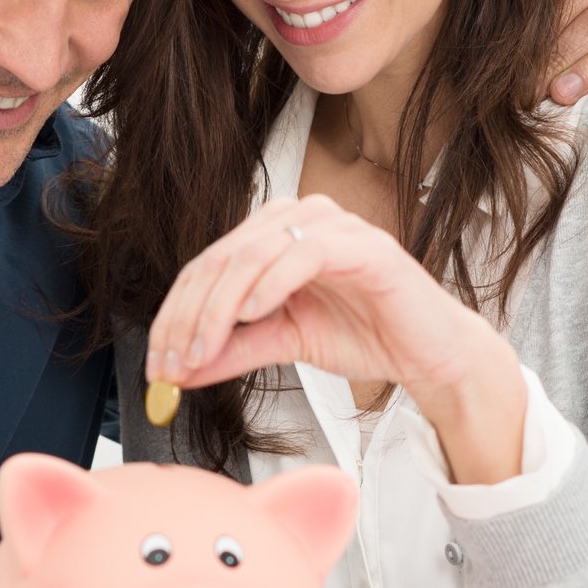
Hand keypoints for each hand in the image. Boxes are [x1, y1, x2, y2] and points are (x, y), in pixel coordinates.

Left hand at [145, 194, 524, 483]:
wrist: (429, 354)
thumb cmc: (365, 335)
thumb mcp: (283, 343)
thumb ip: (233, 348)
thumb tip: (178, 370)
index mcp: (276, 233)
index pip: (208, 266)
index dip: (175, 314)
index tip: (159, 364)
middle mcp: (301, 217)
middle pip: (222, 257)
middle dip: (188, 315)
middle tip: (172, 362)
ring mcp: (334, 226)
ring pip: (254, 252)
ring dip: (219, 306)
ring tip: (203, 349)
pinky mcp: (365, 246)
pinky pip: (305, 253)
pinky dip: (271, 283)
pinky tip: (251, 314)